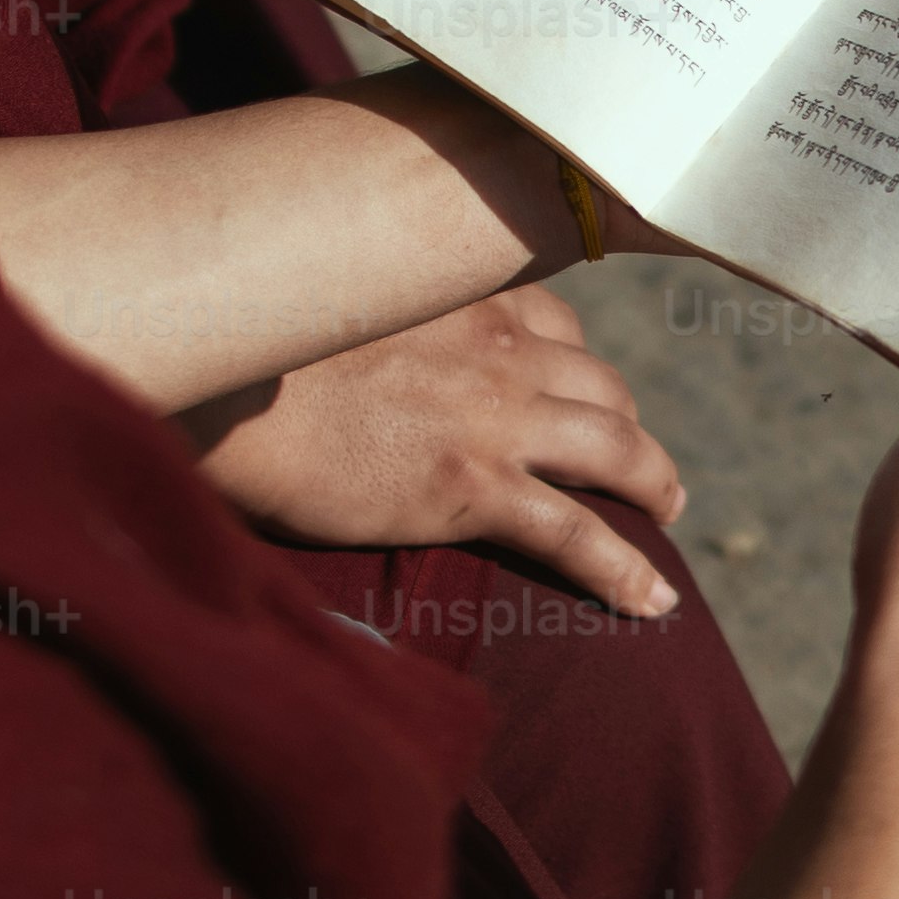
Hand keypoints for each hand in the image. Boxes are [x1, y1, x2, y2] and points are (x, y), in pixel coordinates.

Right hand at [180, 289, 689, 619]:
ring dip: (654, 481)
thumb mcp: (331, 306)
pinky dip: (624, 569)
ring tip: (668, 511)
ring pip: (615, 448)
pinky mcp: (475, 489)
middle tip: (639, 460)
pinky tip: (652, 601)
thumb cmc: (250, 352)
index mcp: (461, 297)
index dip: (576, 361)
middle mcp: (497, 348)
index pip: (554, 321)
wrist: (229, 392)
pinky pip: (578, 534)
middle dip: (628, 421)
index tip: (580, 386)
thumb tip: (349, 345)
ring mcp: (495, 419)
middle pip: (600, 383)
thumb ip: (371, 320)